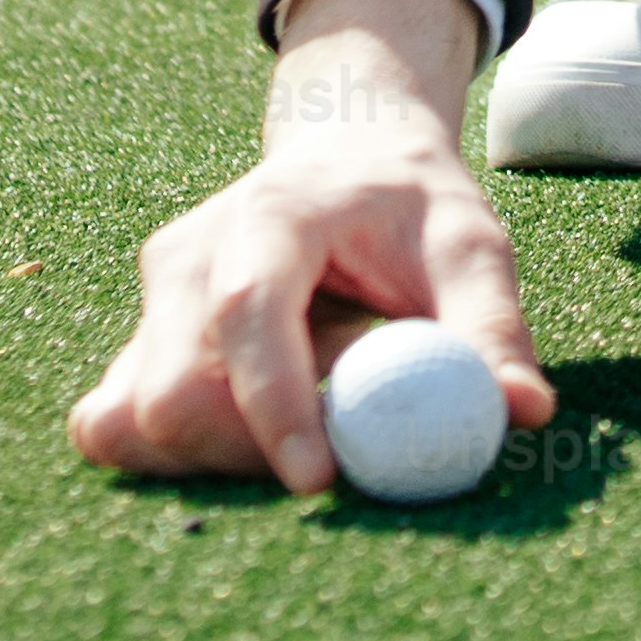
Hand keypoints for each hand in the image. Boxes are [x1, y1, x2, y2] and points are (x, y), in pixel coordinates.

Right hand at [70, 0, 559, 490]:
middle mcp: (189, 253)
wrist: (345, 160)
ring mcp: (152, 299)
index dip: (273, 404)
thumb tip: (524, 411)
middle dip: (243, 455)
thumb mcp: (469, 244)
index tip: (319, 481)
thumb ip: (490, 326)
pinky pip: (117, 426)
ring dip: (214, 461)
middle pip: (173, 387)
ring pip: (135, 420)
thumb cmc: (411, 208)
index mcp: (271, 214)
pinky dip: (177, 459)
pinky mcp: (136, 340)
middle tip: (326, 475)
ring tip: (301, 430)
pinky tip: (247, 441)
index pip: (246, 312)